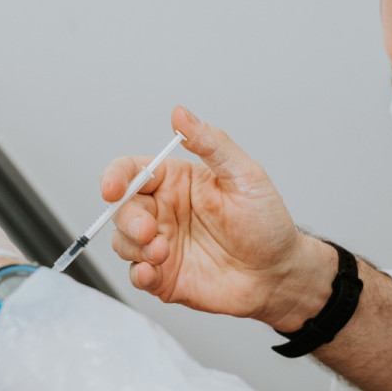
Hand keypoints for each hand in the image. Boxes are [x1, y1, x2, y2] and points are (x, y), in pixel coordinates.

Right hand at [101, 106, 334, 329]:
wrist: (279, 273)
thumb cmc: (267, 223)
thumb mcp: (245, 176)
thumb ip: (211, 143)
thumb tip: (180, 114)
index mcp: (176, 182)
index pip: (132, 171)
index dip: (115, 177)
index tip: (112, 189)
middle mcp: (163, 211)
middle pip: (121, 209)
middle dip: (127, 219)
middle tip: (149, 230)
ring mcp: (161, 245)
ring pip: (122, 242)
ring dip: (134, 247)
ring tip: (163, 253)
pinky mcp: (164, 277)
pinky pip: (136, 274)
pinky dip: (137, 274)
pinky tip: (152, 272)